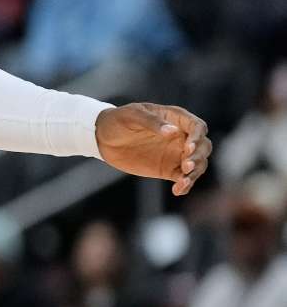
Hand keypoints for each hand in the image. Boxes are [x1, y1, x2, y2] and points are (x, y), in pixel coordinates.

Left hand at [95, 102, 210, 195]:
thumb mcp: (132, 116)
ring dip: (195, 173)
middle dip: (199, 156)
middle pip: (203, 146)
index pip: (197, 127)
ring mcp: (176, 153)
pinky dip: (185, 185)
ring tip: (182, 181)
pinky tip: (177, 190)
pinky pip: (183, 178)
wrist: (103, 137)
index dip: (197, 137)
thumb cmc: (118, 119)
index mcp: (175, 118)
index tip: (188, 147)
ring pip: (198, 164)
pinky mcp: (169, 169)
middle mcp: (181, 136)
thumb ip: (152, 122)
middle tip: (186, 164)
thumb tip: (173, 132)